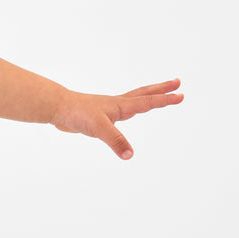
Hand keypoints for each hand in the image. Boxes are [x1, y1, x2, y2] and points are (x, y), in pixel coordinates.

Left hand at [51, 79, 182, 158]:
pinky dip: (128, 110)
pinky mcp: (99, 116)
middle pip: (144, 94)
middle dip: (161, 90)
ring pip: (133, 100)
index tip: (181, 96)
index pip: (148, 102)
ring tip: (157, 95)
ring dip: (147, 97)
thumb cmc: (77, 114)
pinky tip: (125, 114)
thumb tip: (130, 155)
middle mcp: (117, 104)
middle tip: (177, 82)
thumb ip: (115, 141)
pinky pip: (119, 112)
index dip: (165, 100)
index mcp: (121, 105)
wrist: (57, 108)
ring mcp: (108, 109)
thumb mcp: (99, 129)